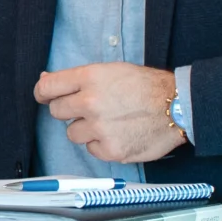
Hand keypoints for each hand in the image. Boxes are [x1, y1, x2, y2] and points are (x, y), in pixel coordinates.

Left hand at [35, 63, 187, 163]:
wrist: (178, 106)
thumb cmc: (147, 86)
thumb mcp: (112, 71)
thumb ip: (78, 78)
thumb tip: (46, 79)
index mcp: (90, 78)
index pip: (47, 87)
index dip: (43, 93)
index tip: (45, 97)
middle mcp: (91, 102)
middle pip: (56, 111)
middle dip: (69, 111)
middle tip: (89, 109)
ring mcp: (100, 128)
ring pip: (72, 133)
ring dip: (85, 129)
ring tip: (109, 121)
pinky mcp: (110, 149)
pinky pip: (91, 149)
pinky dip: (101, 144)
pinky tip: (118, 134)